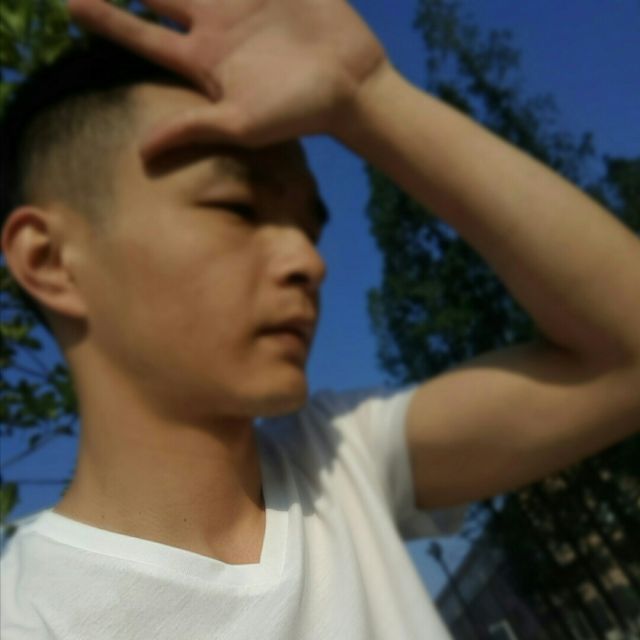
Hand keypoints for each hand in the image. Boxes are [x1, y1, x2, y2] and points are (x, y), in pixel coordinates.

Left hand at [68, 0, 387, 155]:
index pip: (143, 36)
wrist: (350, 86)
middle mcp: (215, 26)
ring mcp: (243, 2)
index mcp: (202, 59)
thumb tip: (139, 155)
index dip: (106, 19)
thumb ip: (190, 130)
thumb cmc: (297, 111)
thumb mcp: (240, 124)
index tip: (69, 3)